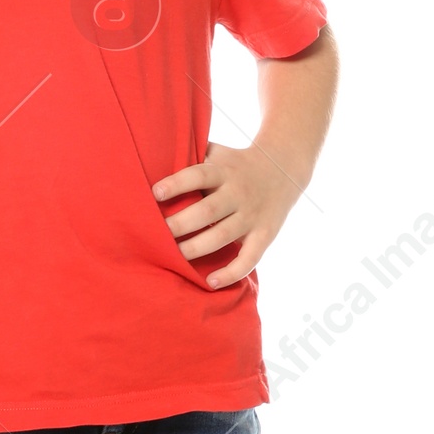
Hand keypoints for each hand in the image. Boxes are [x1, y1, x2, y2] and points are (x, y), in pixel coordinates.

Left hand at [151, 140, 307, 287]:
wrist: (284, 169)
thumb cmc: (236, 164)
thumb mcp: (218, 152)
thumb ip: (192, 153)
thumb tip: (150, 154)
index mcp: (224, 171)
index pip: (199, 175)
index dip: (177, 184)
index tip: (155, 194)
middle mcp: (239, 192)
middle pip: (208, 210)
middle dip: (181, 223)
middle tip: (158, 234)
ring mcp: (253, 215)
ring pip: (223, 235)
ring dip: (197, 248)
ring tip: (174, 256)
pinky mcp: (265, 235)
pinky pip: (250, 258)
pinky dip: (232, 273)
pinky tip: (210, 282)